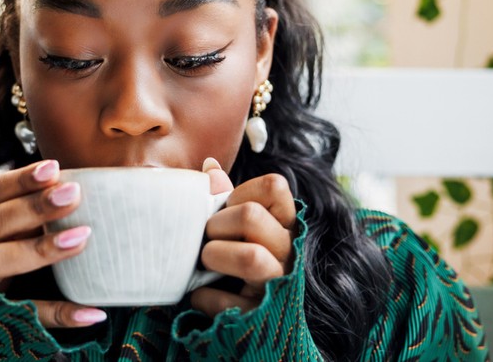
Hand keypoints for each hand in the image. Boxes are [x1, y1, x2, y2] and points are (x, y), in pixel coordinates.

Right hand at [0, 160, 106, 327]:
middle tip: (74, 194)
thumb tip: (65, 185)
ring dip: (41, 249)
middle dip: (34, 208)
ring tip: (83, 237)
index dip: (19, 181)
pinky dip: (59, 314)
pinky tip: (93, 312)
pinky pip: (24, 315)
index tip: (54, 168)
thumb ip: (12, 208)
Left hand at [191, 158, 297, 316]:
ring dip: (214, 256)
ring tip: (205, 262)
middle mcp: (290, 250)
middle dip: (216, 225)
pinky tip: (203, 295)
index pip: (274, 186)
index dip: (240, 192)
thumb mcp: (236, 228)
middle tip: (207, 238)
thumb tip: (209, 167)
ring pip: (250, 257)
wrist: (252, 325)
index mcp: (285, 223)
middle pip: (251, 216)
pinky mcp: (264, 317)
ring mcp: (281, 284)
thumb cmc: (238, 260)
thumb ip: (225, 199)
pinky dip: (205, 297)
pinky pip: (229, 302)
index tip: (226, 209)